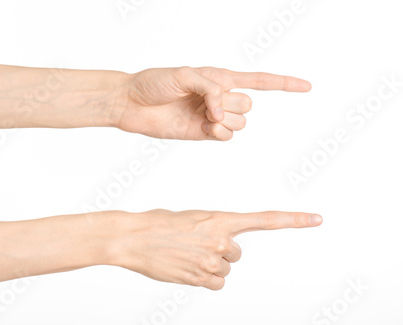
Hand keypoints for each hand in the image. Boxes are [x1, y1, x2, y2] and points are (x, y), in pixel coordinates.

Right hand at [109, 209, 321, 289]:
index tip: (316, 219)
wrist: (133, 237)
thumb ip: (213, 229)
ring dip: (209, 266)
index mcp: (219, 219)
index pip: (264, 219)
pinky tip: (187, 269)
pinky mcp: (199, 278)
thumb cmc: (159, 223)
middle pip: (236, 254)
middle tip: (196, 245)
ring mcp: (210, 261)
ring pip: (224, 270)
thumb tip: (223, 246)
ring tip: (186, 256)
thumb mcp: (192, 218)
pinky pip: (215, 284)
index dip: (293, 220)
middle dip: (220, 252)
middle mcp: (220, 240)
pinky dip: (205, 280)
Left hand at [115, 67, 310, 139]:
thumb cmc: (154, 82)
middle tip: (208, 104)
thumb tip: (223, 112)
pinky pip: (226, 136)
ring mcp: (212, 116)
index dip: (283, 84)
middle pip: (248, 106)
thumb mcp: (184, 74)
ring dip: (227, 121)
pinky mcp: (202, 132)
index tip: (307, 87)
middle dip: (233, 105)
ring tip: (205, 117)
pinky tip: (205, 127)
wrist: (132, 103)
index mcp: (219, 78)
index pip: (258, 81)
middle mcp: (219, 98)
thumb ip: (210, 89)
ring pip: (240, 123)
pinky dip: (220, 132)